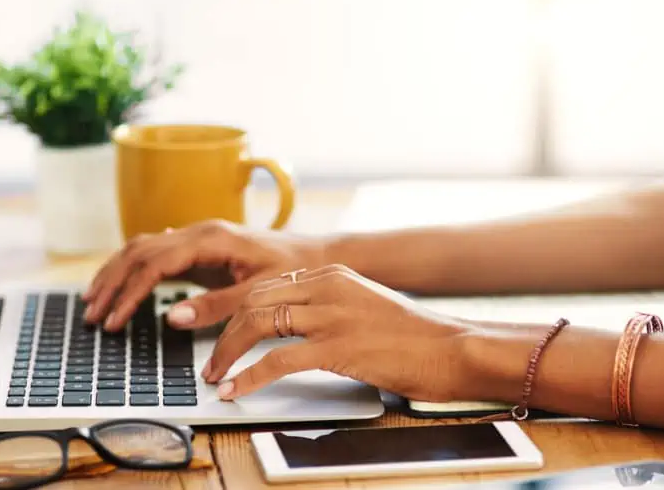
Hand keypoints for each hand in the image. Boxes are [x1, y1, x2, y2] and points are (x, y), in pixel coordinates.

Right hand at [82, 220, 326, 331]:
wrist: (318, 255)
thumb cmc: (294, 270)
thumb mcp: (259, 293)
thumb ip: (217, 306)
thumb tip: (172, 317)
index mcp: (211, 238)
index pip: (153, 263)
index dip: (128, 293)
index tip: (114, 321)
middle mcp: (199, 231)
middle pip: (138, 251)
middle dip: (111, 283)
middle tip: (92, 315)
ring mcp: (198, 237)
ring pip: (142, 247)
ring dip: (116, 273)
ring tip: (95, 302)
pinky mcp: (201, 247)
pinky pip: (157, 253)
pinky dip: (133, 268)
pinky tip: (121, 282)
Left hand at [202, 264, 475, 401]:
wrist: (452, 348)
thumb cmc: (414, 336)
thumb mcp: (365, 304)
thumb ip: (330, 305)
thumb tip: (293, 325)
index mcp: (333, 274)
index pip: (267, 286)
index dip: (236, 311)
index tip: (221, 333)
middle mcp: (328, 287)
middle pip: (254, 301)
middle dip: (223, 332)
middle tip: (211, 360)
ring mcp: (332, 315)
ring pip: (258, 324)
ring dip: (227, 353)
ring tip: (215, 376)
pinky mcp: (338, 346)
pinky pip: (277, 360)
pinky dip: (249, 376)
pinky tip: (236, 389)